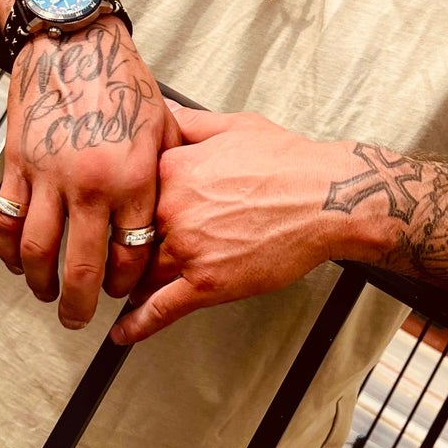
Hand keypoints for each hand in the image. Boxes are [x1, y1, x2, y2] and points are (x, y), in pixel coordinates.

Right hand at [0, 19, 179, 326]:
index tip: (123, 290)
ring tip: (47, 293)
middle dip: (81, 304)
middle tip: (79, 319)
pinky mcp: (17, 163)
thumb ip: (171, 173)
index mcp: (133, 178)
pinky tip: (16, 262)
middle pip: (81, 267)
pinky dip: (7, 249)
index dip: (126, 282)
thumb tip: (177, 212)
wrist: (73, 41)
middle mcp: (90, 184)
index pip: (130, 254)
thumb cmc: (121, 80)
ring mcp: (49, 176)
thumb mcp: (165, 125)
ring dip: (40, 283)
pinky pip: (6, 219)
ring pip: (37, 251)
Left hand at [113, 107, 351, 343]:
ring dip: (134, 284)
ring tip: (127, 291)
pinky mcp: (208, 283)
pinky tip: (124, 332)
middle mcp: (173, 209)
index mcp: (174, 170)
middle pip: (133, 237)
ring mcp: (189, 249)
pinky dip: (138, 324)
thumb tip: (165, 115)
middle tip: (123, 258)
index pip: (130, 195)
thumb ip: (190, 123)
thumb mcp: (233, 125)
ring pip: (143, 274)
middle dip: (131, 249)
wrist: (327, 198)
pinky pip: (160, 309)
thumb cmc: (289, 163)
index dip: (126, 209)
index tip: (121, 217)